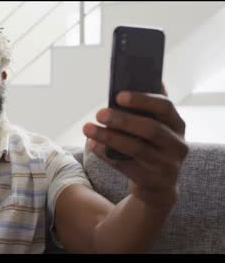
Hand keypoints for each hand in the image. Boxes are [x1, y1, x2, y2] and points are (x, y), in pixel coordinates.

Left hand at [83, 83, 187, 207]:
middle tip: (99, 113)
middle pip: (150, 129)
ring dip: (108, 137)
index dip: (142, 100)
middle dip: (122, 120)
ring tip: (87, 128)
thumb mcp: (156, 127)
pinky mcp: (150, 180)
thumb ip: (146, 109)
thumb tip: (128, 81)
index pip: (165, 107)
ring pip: (135, 148)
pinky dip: (106, 154)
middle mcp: (177, 145)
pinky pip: (124, 165)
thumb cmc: (150, 145)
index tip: (119, 95)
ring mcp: (166, 165)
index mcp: (177, 125)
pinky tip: (92, 144)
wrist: (157, 184)